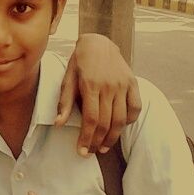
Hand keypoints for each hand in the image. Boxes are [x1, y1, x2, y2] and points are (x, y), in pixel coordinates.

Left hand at [55, 34, 140, 154]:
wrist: (99, 42)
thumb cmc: (79, 62)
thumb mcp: (67, 78)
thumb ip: (64, 101)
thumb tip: (57, 123)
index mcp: (91, 85)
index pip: (91, 119)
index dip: (86, 138)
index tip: (81, 151)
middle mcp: (109, 86)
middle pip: (106, 122)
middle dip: (98, 141)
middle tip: (90, 152)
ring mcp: (123, 85)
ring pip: (121, 119)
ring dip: (113, 137)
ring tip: (104, 147)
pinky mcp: (133, 83)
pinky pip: (135, 108)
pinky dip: (129, 120)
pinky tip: (119, 127)